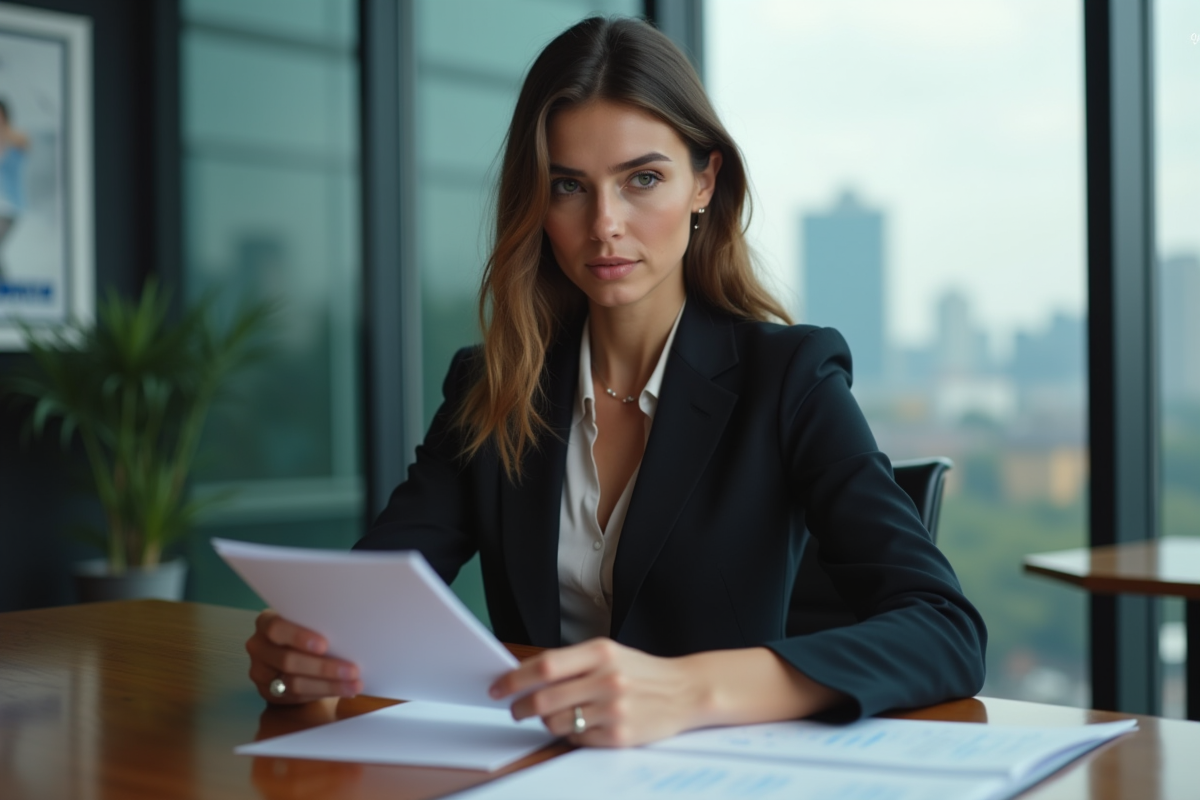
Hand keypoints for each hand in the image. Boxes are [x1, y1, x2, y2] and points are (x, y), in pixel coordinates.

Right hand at [245, 610, 361, 704]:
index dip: (298, 637)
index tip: (324, 645)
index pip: (276, 628)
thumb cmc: (306, 632)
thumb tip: (351, 634)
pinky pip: (296, 696)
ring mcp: (260, 671)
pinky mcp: (268, 693)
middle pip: (287, 660)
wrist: (295, 656)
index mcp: (266, 622)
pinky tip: (344, 691)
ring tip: (354, 684)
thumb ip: (318, 625)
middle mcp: (258, 646)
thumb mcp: (309, 623)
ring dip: (328, 685)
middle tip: (352, 670)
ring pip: (293, 682)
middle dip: (322, 667)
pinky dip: (322, 693)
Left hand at [488, 638, 706, 746]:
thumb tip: (526, 676)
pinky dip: (572, 734)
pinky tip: (582, 724)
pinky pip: (578, 739)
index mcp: (601, 652)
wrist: (686, 691)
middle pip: (545, 698)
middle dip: (521, 707)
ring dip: (546, 722)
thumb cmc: (641, 672)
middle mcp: (607, 679)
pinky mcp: (620, 735)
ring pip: (557, 722)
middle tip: (515, 709)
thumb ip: (572, 662)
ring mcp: (614, 709)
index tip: (498, 687)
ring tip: (552, 716)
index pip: (545, 666)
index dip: (514, 679)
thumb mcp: (609, 653)